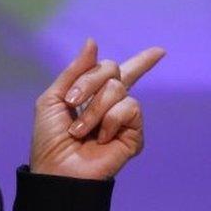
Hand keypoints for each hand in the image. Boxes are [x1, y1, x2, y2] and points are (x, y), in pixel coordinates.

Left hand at [29, 38, 164, 179]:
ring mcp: (124, 120)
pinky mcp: (134, 135)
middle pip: (112, 69)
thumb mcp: (53, 98)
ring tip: (81, 130)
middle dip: (88, 82)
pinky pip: (129, 109)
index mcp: (94, 95)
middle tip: (72, 102)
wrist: (56, 169)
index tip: (160, 52)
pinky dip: (110, 120)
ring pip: (118, 88)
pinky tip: (101, 138)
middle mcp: (112, 105)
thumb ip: (74, 71)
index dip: (142, 61)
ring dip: (94, 108)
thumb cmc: (50, 139)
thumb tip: (92, 41)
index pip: (121, 73)